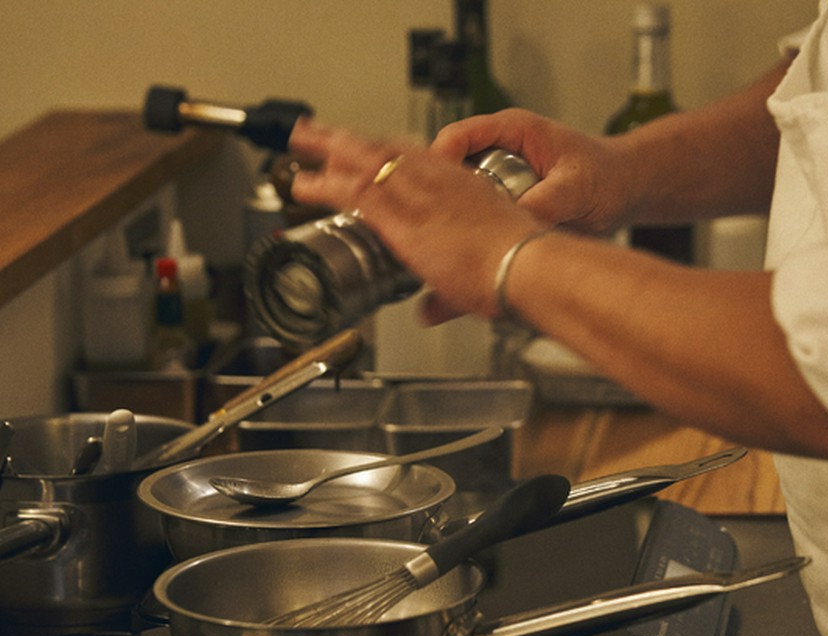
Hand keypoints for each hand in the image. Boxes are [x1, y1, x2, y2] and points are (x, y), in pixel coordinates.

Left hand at [288, 119, 543, 323]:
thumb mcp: (483, 271)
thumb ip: (447, 293)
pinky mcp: (401, 220)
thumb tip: (429, 311)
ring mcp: (418, 198)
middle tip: (317, 131)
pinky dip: (325, 186)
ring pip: (362, 162)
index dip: (385, 149)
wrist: (529, 267)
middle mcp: (438, 183)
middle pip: (383, 148)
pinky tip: (304, 185)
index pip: (415, 158)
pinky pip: (354, 192)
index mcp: (463, 187)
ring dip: (326, 151)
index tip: (365, 145)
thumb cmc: (521, 269)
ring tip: (299, 143)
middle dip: (347, 139)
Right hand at [431, 108, 630, 236]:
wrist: (625, 191)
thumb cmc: (608, 175)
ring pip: (460, 195)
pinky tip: (472, 250)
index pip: (458, 136)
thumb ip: (544, 203)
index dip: (439, 161)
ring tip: (452, 240)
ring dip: (456, 215)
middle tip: (437, 223)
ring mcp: (500, 178)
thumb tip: (513, 223)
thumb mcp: (576, 188)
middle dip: (441, 195)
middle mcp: (500, 152)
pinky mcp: (505, 203)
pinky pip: (478, 215)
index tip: (434, 190)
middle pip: (449, 168)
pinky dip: (473, 231)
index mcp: (514, 131)